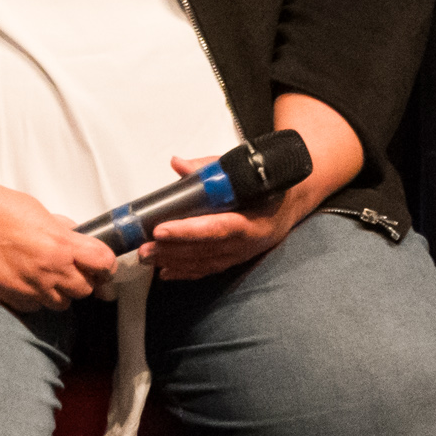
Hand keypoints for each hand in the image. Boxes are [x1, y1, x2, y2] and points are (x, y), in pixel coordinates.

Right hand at [0, 178, 125, 314]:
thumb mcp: (39, 211)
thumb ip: (62, 228)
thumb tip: (76, 236)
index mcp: (62, 245)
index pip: (104, 264)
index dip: (105, 264)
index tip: (100, 262)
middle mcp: (50, 272)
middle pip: (86, 289)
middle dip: (84, 280)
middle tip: (72, 267)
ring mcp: (30, 289)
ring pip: (62, 303)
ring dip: (60, 292)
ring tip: (46, 274)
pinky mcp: (11, 299)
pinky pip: (35, 306)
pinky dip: (36, 297)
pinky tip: (25, 280)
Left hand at [143, 155, 315, 281]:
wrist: (290, 205)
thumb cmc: (266, 188)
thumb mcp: (241, 172)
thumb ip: (208, 169)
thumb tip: (179, 164)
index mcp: (252, 220)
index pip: (217, 228)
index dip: (187, 231)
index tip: (162, 229)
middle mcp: (246, 243)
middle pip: (204, 250)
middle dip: (171, 250)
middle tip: (145, 246)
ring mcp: (239, 255)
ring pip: (202, 262)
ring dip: (172, 261)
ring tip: (147, 257)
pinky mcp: (233, 261)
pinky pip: (206, 270)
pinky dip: (184, 272)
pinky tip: (164, 272)